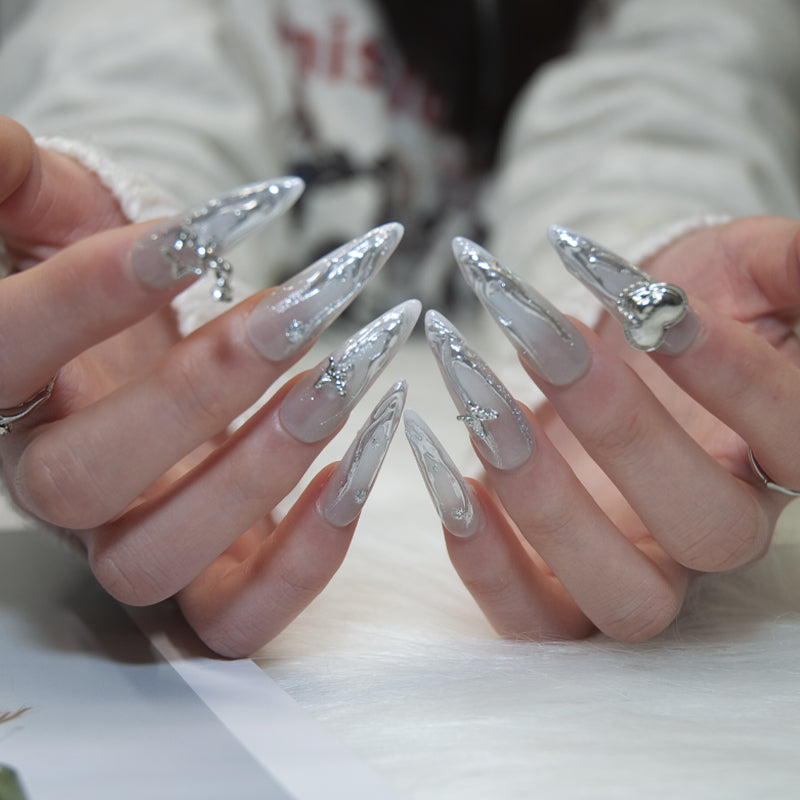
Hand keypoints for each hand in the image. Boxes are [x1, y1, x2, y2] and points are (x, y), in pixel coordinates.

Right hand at [0, 117, 415, 655]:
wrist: (164, 350)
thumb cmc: (123, 280)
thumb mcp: (67, 212)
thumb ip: (24, 185)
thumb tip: (0, 144)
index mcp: (14, 390)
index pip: (9, 353)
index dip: (91, 296)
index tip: (195, 234)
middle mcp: (61, 485)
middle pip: (87, 478)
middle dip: (203, 388)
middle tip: (305, 308)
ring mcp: (135, 543)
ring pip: (159, 558)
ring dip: (264, 468)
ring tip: (350, 374)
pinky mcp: (211, 586)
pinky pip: (239, 617)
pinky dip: (308, 557)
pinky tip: (363, 460)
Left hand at [408, 223, 799, 640]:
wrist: (600, 337)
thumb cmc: (671, 301)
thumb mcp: (737, 267)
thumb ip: (786, 266)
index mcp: (773, 453)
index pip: (793, 440)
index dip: (730, 376)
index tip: (651, 302)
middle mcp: (711, 528)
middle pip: (706, 531)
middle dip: (623, 428)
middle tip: (547, 338)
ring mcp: (634, 567)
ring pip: (624, 598)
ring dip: (545, 504)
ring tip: (481, 405)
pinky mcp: (558, 589)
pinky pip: (534, 618)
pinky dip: (486, 564)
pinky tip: (449, 479)